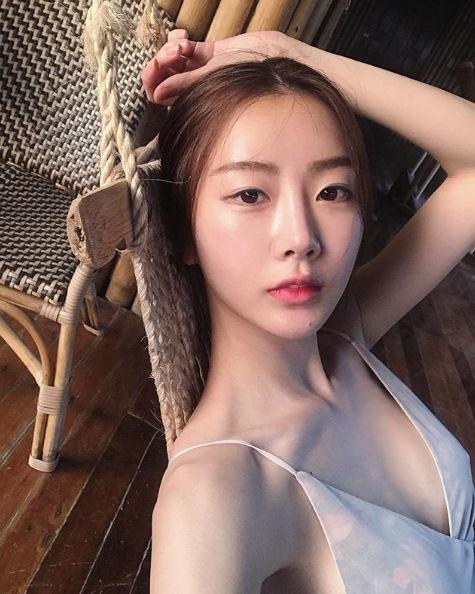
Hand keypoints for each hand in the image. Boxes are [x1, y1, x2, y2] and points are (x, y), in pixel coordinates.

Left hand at [141, 29, 288, 105]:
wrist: (274, 62)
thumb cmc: (250, 80)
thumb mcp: (213, 81)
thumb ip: (184, 85)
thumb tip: (156, 94)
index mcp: (191, 101)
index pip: (159, 93)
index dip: (153, 80)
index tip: (157, 69)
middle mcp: (193, 87)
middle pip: (162, 74)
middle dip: (161, 60)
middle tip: (172, 53)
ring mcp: (199, 70)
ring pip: (171, 58)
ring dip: (170, 47)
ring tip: (183, 44)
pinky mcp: (207, 53)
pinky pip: (183, 47)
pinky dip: (178, 40)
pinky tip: (184, 37)